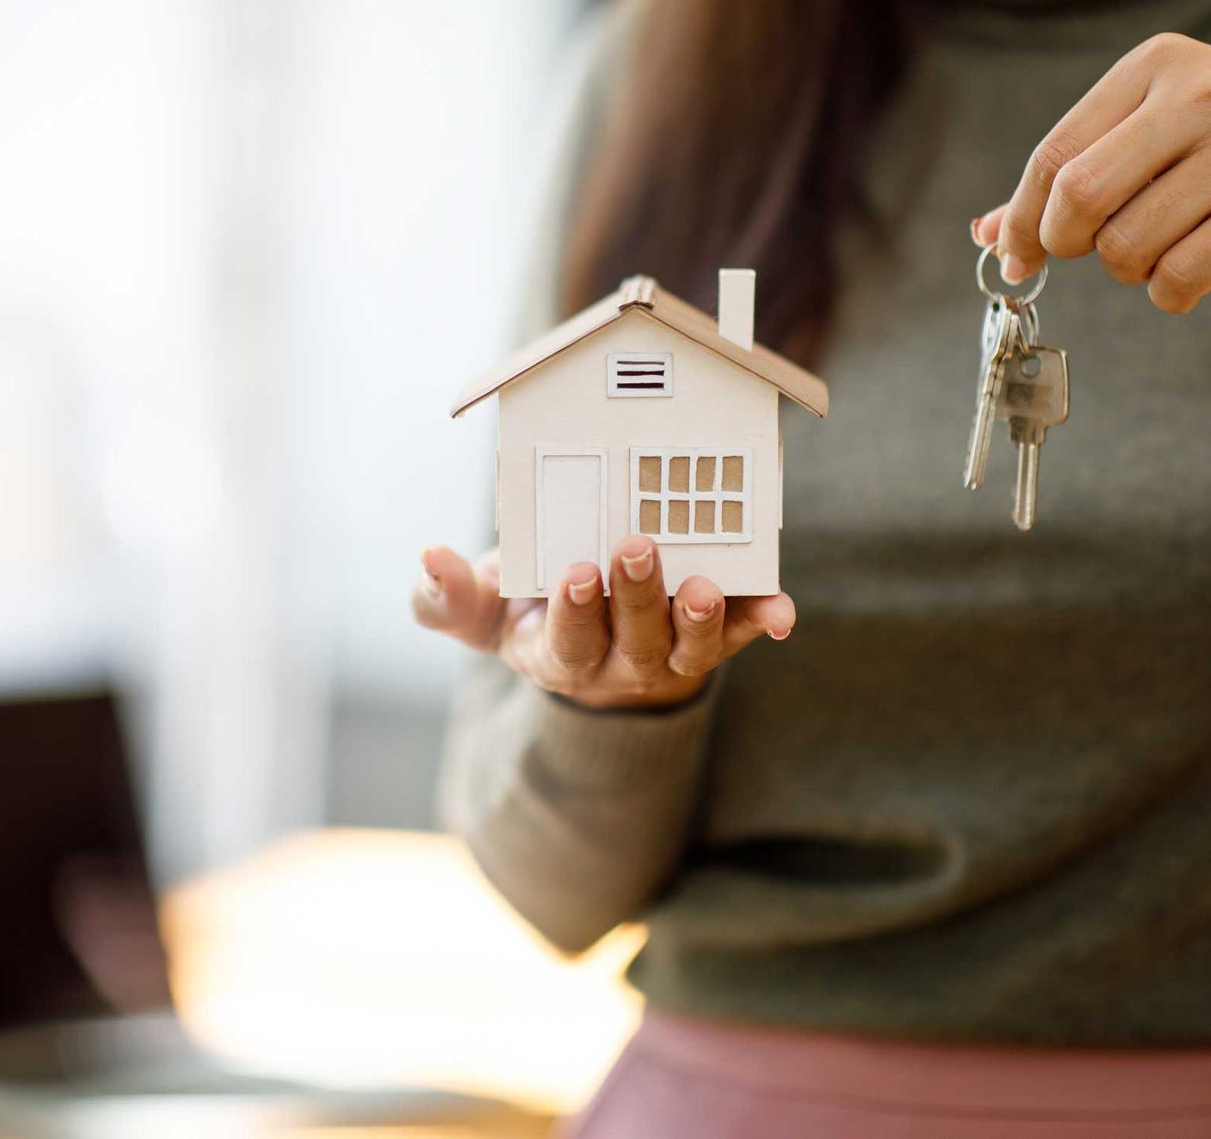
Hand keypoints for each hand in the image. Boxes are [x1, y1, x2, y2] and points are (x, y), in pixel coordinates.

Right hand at [413, 536, 796, 709]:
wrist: (591, 639)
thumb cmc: (528, 611)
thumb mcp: (479, 612)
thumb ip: (445, 597)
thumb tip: (428, 559)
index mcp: (561, 655)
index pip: (568, 642)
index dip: (574, 613)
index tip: (575, 572)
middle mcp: (621, 664)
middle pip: (635, 642)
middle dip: (635, 596)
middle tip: (633, 546)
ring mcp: (672, 654)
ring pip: (690, 648)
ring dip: (698, 618)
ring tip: (698, 584)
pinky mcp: (714, 636)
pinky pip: (742, 632)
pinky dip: (763, 621)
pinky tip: (782, 610)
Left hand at [972, 32, 1210, 312]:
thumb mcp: (1169, 129)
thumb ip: (1080, 172)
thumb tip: (986, 236)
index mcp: (1160, 68)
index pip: (1055, 155)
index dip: (1020, 219)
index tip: (1013, 257)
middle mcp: (1199, 99)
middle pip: (1077, 201)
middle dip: (1070, 245)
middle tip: (1100, 252)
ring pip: (1126, 249)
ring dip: (1133, 272)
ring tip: (1170, 253)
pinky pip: (1177, 280)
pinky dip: (1171, 294)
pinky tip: (1197, 276)